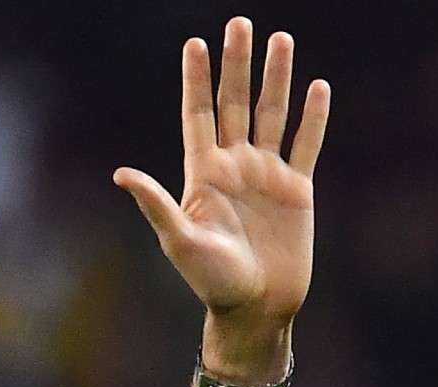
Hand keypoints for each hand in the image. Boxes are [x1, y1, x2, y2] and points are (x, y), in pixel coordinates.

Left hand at [113, 17, 328, 325]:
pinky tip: (317, 87)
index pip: (198, 115)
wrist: (255, 307)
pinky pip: (306, 144)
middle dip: (237, 64)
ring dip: (276, 78)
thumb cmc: (212, 280)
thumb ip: (156, 204)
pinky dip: (313, 117)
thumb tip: (120, 174)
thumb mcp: (179, 241)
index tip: (194, 43)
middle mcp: (234, 167)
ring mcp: (266, 175)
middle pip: (235, 103)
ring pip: (271, 114)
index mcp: (202, 175)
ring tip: (281, 38)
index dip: (196, 80)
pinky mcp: (297, 190)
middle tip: (240, 23)